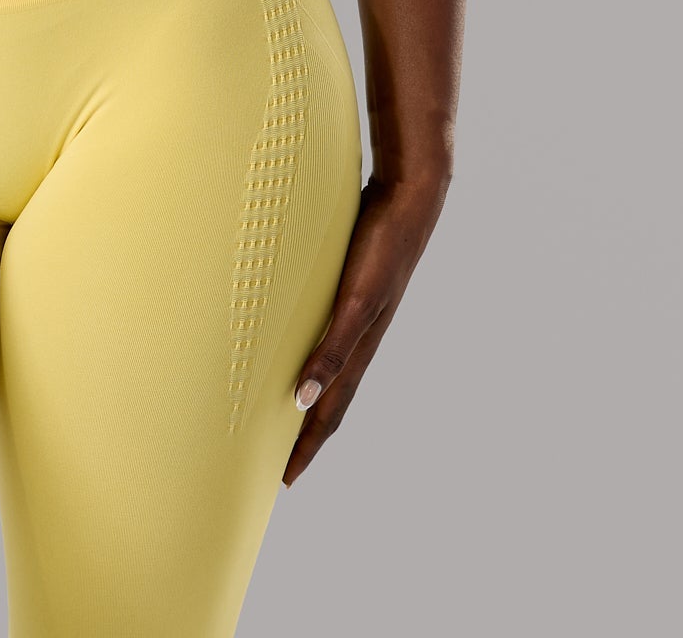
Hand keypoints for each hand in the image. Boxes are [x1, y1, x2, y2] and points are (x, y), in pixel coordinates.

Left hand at [284, 171, 448, 486]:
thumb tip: (304, 400)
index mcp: (359, 350)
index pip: (328, 413)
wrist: (408, 200)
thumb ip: (333, 350)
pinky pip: (325, 336)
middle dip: (303, 434)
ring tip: (281, 415)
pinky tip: (294, 348)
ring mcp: (355, 315)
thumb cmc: (381, 248)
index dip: (306, 447)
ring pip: (327, 370)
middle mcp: (358, 339)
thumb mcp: (356, 303)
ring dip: (306, 398)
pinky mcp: (349, 291)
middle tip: (275, 462)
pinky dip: (310, 355)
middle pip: (327, 400)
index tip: (284, 481)